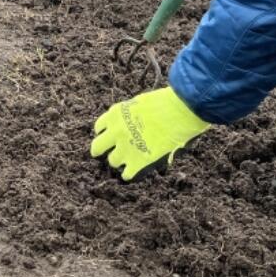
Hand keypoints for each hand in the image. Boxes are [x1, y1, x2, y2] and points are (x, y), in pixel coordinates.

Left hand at [90, 86, 209, 181]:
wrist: (178, 111)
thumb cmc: (164, 102)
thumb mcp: (138, 103)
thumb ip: (128, 115)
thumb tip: (130, 124)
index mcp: (114, 114)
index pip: (99, 128)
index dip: (105, 133)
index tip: (109, 136)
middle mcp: (115, 132)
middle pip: (97, 147)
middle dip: (100, 150)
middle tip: (104, 153)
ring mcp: (126, 147)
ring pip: (113, 161)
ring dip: (119, 160)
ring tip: (128, 159)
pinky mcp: (139, 161)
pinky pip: (127, 174)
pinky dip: (129, 173)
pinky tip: (132, 171)